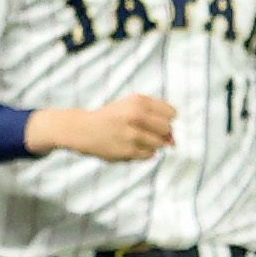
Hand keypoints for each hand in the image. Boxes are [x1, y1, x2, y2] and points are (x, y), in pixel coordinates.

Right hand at [37, 95, 176, 161]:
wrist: (81, 129)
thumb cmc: (111, 117)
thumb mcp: (131, 105)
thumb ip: (156, 116)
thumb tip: (174, 142)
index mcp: (138, 101)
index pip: (172, 113)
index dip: (165, 118)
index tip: (153, 120)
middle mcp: (135, 116)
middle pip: (168, 129)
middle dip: (160, 132)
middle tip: (145, 131)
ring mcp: (131, 134)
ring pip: (160, 144)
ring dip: (152, 143)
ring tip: (136, 139)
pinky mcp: (126, 151)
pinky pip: (149, 155)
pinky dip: (144, 152)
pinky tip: (131, 146)